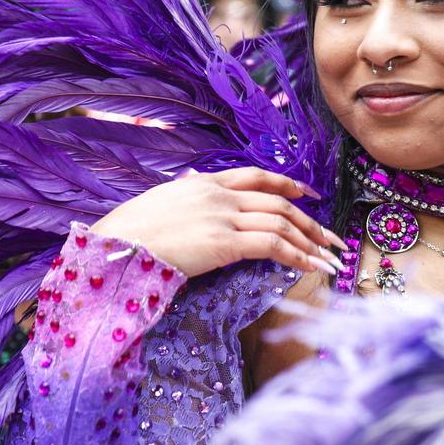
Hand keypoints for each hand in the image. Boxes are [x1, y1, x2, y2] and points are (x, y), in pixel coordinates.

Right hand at [90, 168, 344, 280]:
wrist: (112, 246)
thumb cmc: (126, 234)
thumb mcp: (157, 204)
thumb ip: (182, 199)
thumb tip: (189, 190)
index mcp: (203, 182)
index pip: (256, 176)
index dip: (287, 185)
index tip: (308, 195)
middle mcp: (217, 194)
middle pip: (277, 202)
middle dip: (310, 220)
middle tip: (331, 237)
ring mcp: (222, 216)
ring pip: (281, 222)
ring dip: (310, 241)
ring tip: (329, 257)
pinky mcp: (223, 242)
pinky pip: (273, 245)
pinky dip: (298, 256)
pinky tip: (312, 268)